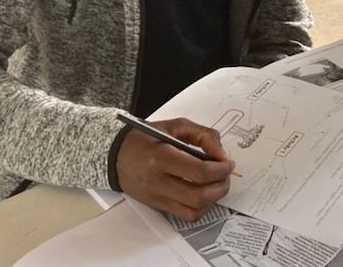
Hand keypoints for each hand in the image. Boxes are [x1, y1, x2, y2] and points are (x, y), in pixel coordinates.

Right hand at [116, 117, 234, 220]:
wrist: (114, 154)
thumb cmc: (145, 138)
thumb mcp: (175, 126)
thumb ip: (203, 135)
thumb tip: (221, 154)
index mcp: (162, 158)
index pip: (199, 172)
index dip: (221, 169)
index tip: (228, 162)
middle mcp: (158, 182)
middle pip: (199, 196)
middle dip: (221, 186)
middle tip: (226, 174)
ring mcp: (157, 197)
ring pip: (194, 210)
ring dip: (214, 199)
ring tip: (217, 183)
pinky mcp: (157, 206)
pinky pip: (185, 215)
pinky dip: (201, 207)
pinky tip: (204, 193)